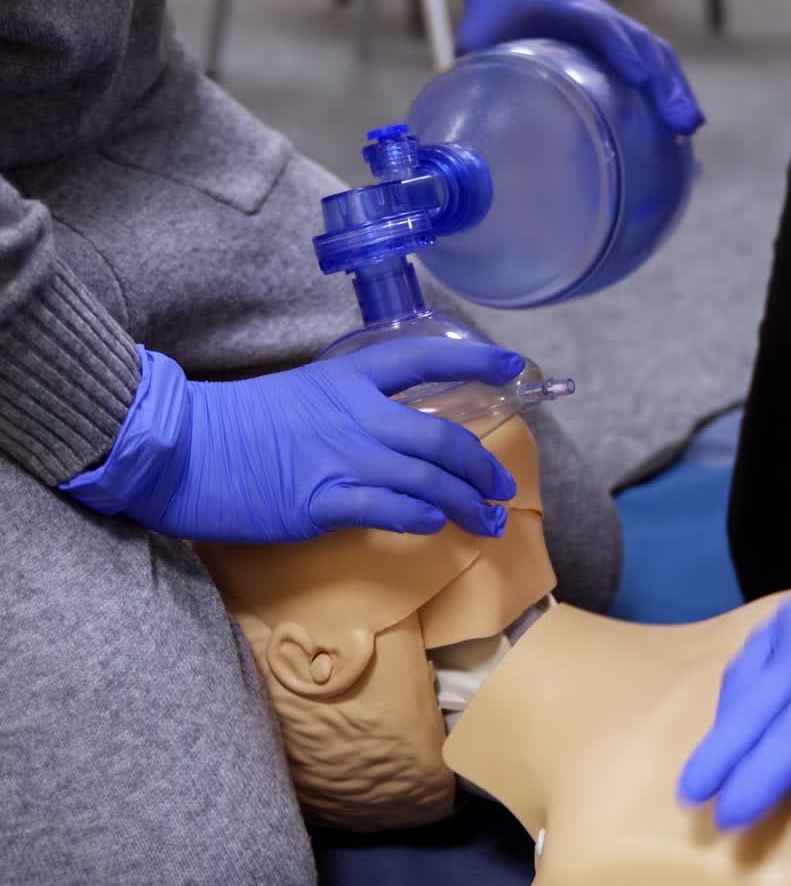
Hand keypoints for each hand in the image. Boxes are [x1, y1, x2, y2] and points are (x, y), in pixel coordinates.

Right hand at [60, 338, 526, 543]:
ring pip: (425, 477)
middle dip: (480, 462)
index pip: (423, 358)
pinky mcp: (321, 502)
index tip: (513, 368)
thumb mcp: (304, 392)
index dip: (473, 362)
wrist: (182, 447)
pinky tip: (436, 527)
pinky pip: (387, 508)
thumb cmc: (240, 422)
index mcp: (348, 376)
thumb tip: (400, 427)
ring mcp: (341, 457)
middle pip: (439, 434)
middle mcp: (355, 413)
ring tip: (487, 519)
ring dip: (464, 501)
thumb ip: (353, 404)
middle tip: (502, 484)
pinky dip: (419, 517)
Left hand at [425, 0, 702, 134]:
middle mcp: (596, 16)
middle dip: (665, 82)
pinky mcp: (620, 43)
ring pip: (656, 55)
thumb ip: (466, 68)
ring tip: (689, 129)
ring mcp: (613, 29)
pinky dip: (671, 90)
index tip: (638, 77)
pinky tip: (682, 127)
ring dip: (676, 90)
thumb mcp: (474, 34)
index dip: (619, 48)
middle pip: (642, 43)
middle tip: (679, 122)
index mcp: (561, 7)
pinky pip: (654, 63)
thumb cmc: (493, 8)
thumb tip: (452, 125)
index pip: (597, 23)